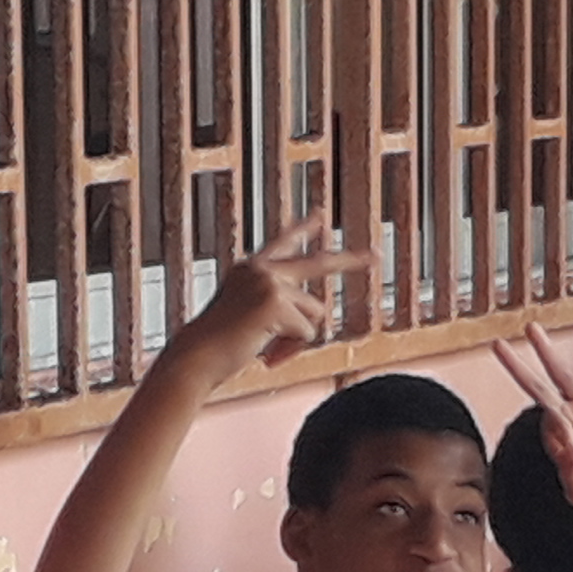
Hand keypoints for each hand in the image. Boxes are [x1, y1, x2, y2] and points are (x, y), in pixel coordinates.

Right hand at [181, 218, 347, 372]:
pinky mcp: (276, 302)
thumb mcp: (252, 322)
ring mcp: (268, 282)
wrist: (196, 357)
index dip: (304, 228)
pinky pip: (307, 334)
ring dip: (296, 340)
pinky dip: (291, 351)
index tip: (322, 214)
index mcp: (249, 269)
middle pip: (318, 263)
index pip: (283, 244)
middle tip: (376, 255)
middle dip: (351, 261)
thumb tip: (315, 325)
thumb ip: (281, 314)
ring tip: (264, 350)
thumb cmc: (219, 348)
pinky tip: (266, 355)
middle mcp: (260, 269)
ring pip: (313, 315)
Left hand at [495, 322, 572, 529]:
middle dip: (517, 367)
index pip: (543, 420)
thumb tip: (569, 448)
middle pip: (537, 386)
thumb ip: (570, 474)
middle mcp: (571, 420)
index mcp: (558, 440)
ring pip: (564, 373)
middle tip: (496, 345)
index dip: (555, 428)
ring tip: (531, 328)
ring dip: (547, 352)